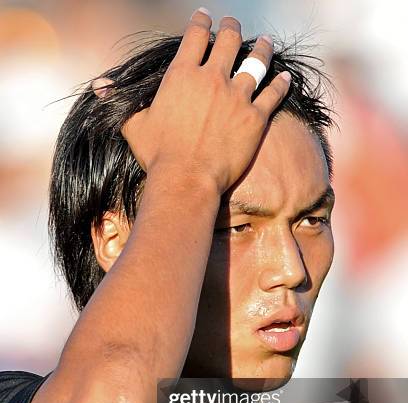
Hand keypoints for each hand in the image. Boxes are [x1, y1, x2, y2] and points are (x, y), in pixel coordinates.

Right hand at [93, 8, 290, 194]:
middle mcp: (213, 78)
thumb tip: (98, 87)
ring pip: (256, 62)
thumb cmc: (158, 155)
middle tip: (233, 26)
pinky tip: (286, 78)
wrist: (186, 180)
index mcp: (183, 75)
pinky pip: (273, 94)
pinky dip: (281, 84)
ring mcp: (237, 97)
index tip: (205, 17)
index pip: (195, 36)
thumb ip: (120, 101)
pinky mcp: (255, 118)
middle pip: (228, 41)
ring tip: (266, 42)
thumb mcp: (134, 125)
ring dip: (263, 49)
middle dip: (231, 28)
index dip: (201, 22)